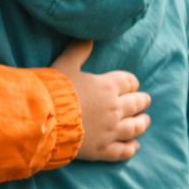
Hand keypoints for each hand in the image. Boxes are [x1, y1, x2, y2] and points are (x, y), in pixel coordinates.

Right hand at [52, 40, 150, 162]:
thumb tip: (88, 37)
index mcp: (108, 86)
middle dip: (142, 101)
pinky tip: (135, 145)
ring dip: (142, 123)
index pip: (129, 82)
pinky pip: (123, 151)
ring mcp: (111, 131)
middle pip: (137, 104)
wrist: (43, 119)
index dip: (132, 83)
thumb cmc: (54, 90)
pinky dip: (131, 148)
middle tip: (144, 101)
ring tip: (144, 121)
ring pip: (135, 127)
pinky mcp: (103, 149)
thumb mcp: (65, 64)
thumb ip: (78, 50)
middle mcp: (115, 109)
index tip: (131, 84)